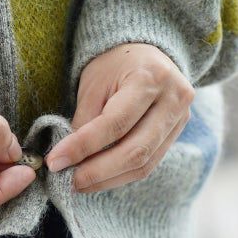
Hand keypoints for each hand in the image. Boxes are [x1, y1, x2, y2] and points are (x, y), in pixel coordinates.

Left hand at [45, 43, 194, 192]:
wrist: (143, 53)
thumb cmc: (113, 65)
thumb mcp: (93, 84)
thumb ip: (85, 121)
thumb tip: (70, 161)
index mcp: (151, 78)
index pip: (114, 123)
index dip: (83, 146)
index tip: (56, 162)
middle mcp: (174, 100)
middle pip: (136, 150)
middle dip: (98, 172)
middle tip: (69, 181)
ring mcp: (181, 119)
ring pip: (145, 164)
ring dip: (109, 179)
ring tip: (80, 183)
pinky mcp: (177, 134)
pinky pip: (150, 163)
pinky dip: (121, 175)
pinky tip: (99, 178)